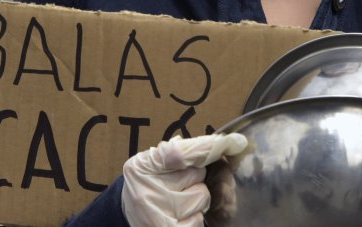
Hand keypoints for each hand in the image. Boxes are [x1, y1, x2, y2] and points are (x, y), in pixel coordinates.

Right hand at [121, 133, 247, 226]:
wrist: (129, 218)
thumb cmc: (146, 186)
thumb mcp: (151, 164)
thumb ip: (175, 152)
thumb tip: (215, 143)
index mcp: (142, 167)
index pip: (179, 153)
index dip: (207, 147)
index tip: (232, 142)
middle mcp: (147, 192)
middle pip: (197, 175)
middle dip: (196, 177)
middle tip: (179, 184)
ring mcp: (158, 216)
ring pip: (202, 198)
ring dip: (197, 200)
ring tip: (178, 203)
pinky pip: (198, 220)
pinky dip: (193, 218)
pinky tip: (179, 218)